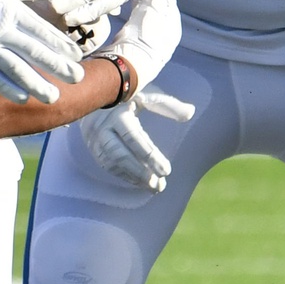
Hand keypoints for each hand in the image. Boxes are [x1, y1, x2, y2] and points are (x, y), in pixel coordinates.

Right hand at [0, 0, 81, 104]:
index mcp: (11, 11)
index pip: (42, 31)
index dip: (61, 46)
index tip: (77, 57)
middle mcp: (1, 31)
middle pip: (35, 52)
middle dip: (58, 67)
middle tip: (76, 78)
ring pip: (16, 69)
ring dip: (36, 84)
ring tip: (53, 96)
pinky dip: (8, 88)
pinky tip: (23, 97)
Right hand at [79, 87, 195, 190]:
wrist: (94, 98)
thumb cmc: (128, 97)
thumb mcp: (146, 96)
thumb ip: (167, 105)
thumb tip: (190, 112)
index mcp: (118, 113)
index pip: (134, 138)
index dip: (150, 156)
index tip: (167, 171)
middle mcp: (103, 128)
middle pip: (119, 154)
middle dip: (140, 172)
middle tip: (160, 185)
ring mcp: (95, 140)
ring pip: (112, 163)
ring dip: (134, 177)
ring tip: (154, 187)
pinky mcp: (94, 149)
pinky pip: (108, 166)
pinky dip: (125, 176)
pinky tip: (141, 182)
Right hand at [108, 0, 180, 86]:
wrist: (127, 67)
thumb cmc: (144, 39)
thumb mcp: (152, 9)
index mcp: (172, 24)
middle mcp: (162, 30)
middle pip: (155, 1)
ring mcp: (147, 35)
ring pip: (144, 8)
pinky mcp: (133, 38)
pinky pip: (134, 16)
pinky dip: (132, 3)